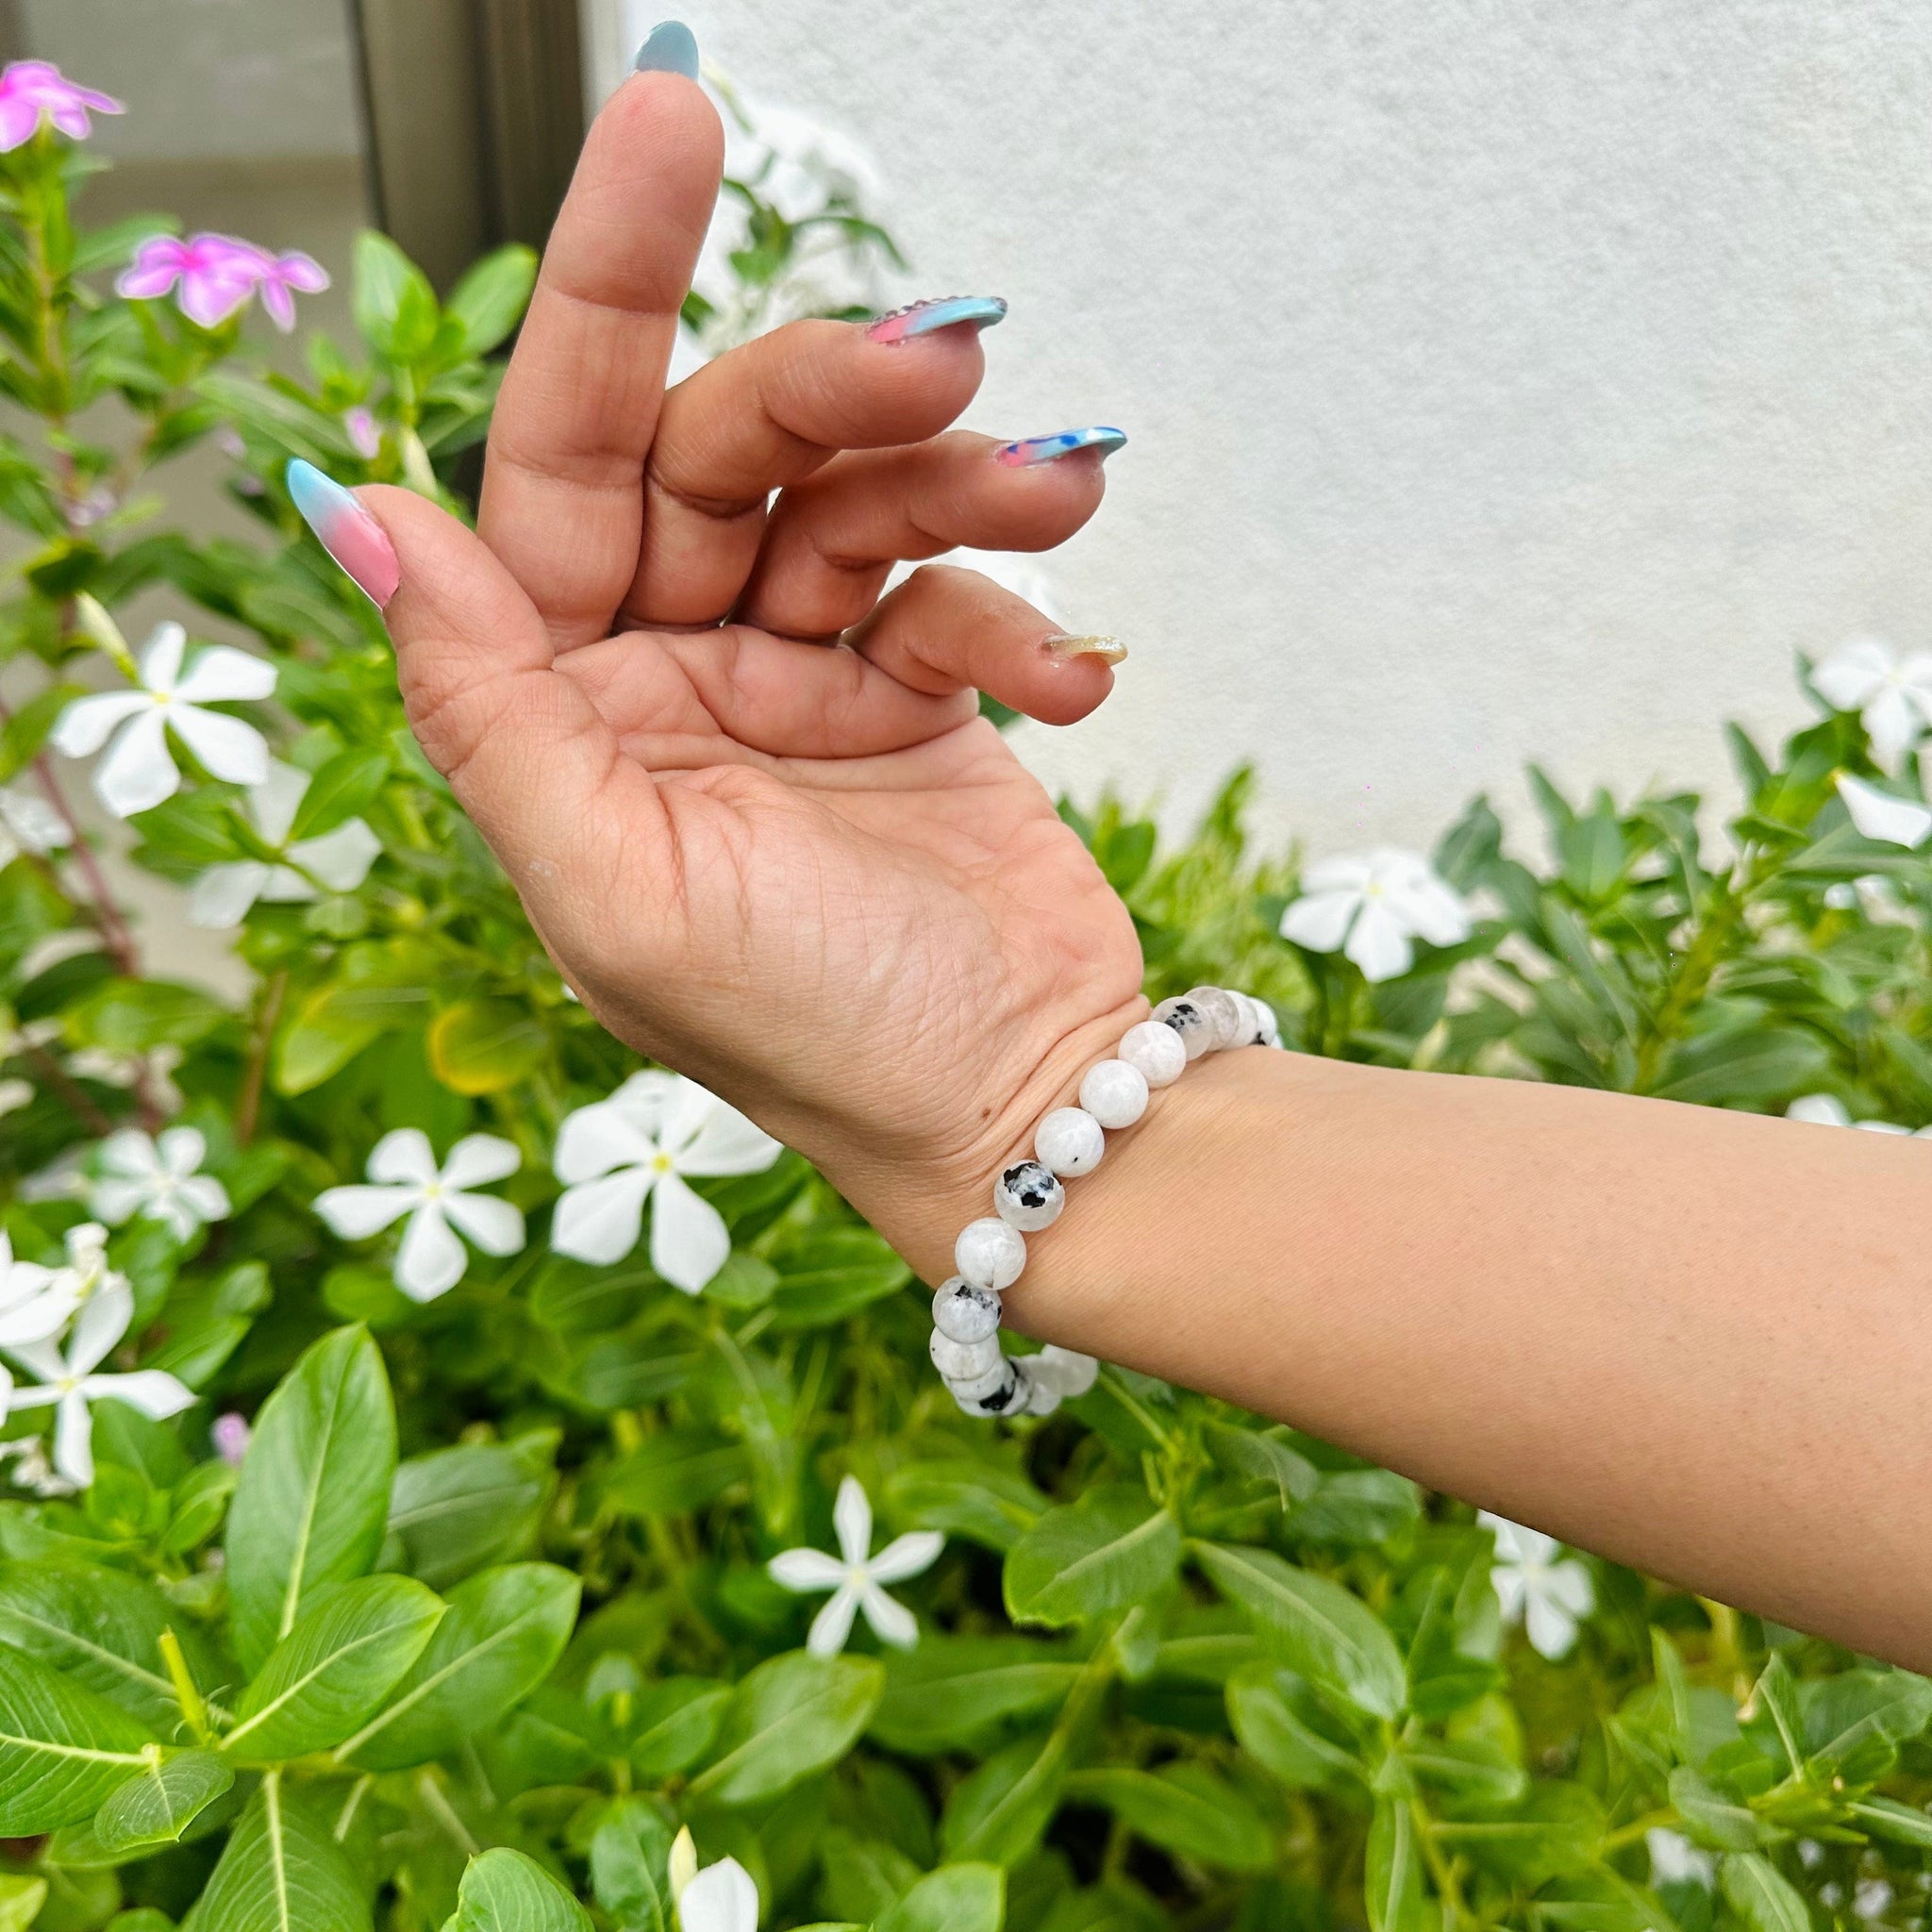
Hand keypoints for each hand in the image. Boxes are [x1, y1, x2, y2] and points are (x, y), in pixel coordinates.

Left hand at [315, 66, 1144, 1277]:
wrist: (1018, 1111)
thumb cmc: (811, 1036)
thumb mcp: (617, 888)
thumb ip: (485, 703)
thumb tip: (357, 515)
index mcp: (564, 709)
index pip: (555, 460)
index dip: (602, 290)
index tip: (669, 130)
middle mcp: (665, 670)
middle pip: (721, 448)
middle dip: (826, 386)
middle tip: (943, 352)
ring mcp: (794, 672)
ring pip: (856, 496)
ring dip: (960, 484)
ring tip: (1055, 503)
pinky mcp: (914, 687)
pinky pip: (955, 586)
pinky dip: (1020, 615)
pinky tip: (1067, 687)